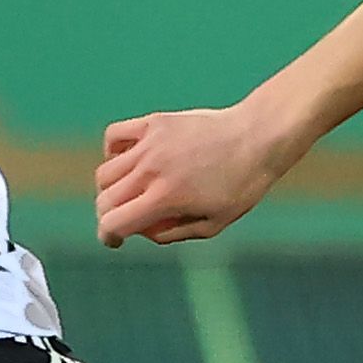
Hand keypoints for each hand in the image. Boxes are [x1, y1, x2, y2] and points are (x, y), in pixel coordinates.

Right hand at [96, 105, 300, 245]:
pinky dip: (113, 152)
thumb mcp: (214, 224)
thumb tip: (142, 232)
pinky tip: (131, 160)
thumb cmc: (242, 184)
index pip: (112, 222)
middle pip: (104, 199)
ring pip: (106, 172)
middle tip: (128, 218)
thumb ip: (173, 233)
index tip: (117, 239)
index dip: (108, 236)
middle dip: (110, 215)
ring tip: (134, 191)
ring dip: (112, 188)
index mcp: (164, 198)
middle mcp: (151, 170)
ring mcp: (150, 144)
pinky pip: (114, 136)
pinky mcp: (154, 123)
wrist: (258, 137)